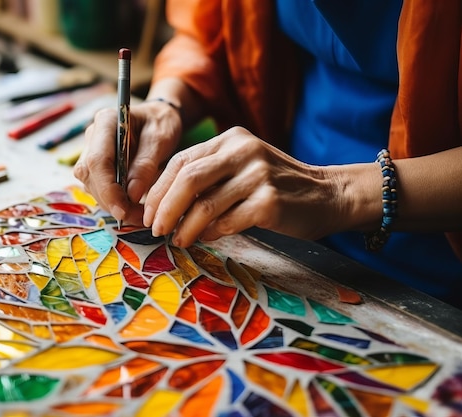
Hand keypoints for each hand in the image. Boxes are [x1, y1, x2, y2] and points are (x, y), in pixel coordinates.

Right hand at [74, 100, 182, 224]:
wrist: (159, 118)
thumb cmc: (161, 123)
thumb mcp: (161, 140)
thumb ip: (145, 165)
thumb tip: (131, 195)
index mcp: (105, 122)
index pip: (97, 160)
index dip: (108, 189)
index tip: (124, 210)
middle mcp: (92, 137)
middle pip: (91, 176)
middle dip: (111, 201)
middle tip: (139, 217)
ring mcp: (91, 152)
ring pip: (92, 186)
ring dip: (113, 205)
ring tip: (140, 214)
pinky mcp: (95, 167)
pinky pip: (99, 189)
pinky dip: (114, 202)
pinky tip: (133, 208)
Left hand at [142, 126, 364, 246]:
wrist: (328, 195)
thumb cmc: (276, 185)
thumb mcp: (241, 167)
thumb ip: (208, 177)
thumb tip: (163, 206)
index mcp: (230, 140)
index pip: (181, 160)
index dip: (159, 189)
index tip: (147, 212)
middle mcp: (243, 151)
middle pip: (188, 179)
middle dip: (165, 208)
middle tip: (156, 229)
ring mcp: (258, 175)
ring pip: (206, 204)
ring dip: (185, 226)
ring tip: (178, 239)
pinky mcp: (271, 202)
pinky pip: (229, 221)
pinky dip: (212, 233)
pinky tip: (205, 238)